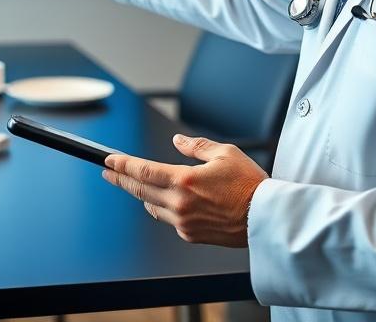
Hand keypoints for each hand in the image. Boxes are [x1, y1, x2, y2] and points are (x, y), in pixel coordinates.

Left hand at [102, 134, 268, 246]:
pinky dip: (162, 208)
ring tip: (133, 184)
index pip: (143, 171)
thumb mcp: (225, 153)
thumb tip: (178, 140)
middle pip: (139, 190)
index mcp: (185, 181)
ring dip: (140, 195)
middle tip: (109, 171)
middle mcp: (180, 204)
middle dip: (121, 179)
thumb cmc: (250, 185)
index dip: (123, 165)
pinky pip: (168, 219)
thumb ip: (196, 146)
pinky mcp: (191, 235)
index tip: (109, 160)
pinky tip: (163, 201)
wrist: (266, 218)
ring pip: (151, 207)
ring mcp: (183, 222)